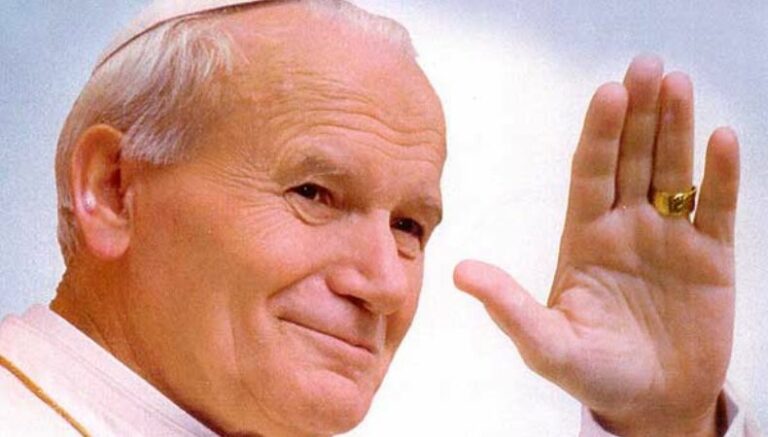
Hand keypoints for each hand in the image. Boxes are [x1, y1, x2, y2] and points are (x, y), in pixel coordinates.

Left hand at [454, 56, 738, 436]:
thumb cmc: (593, 375)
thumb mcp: (547, 343)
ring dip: (677, 128)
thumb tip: (459, 272)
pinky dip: (720, 176)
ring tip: (679, 83)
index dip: (600, 134)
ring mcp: (668, 238)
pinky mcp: (710, 257)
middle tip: (647, 65)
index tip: (609, 93)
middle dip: (640, 113)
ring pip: (673, 171)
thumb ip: (509, 307)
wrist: (651, 403)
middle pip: (633, 159)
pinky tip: (721, 139)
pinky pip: (716, 208)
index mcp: (584, 237)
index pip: (590, 172)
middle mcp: (625, 226)